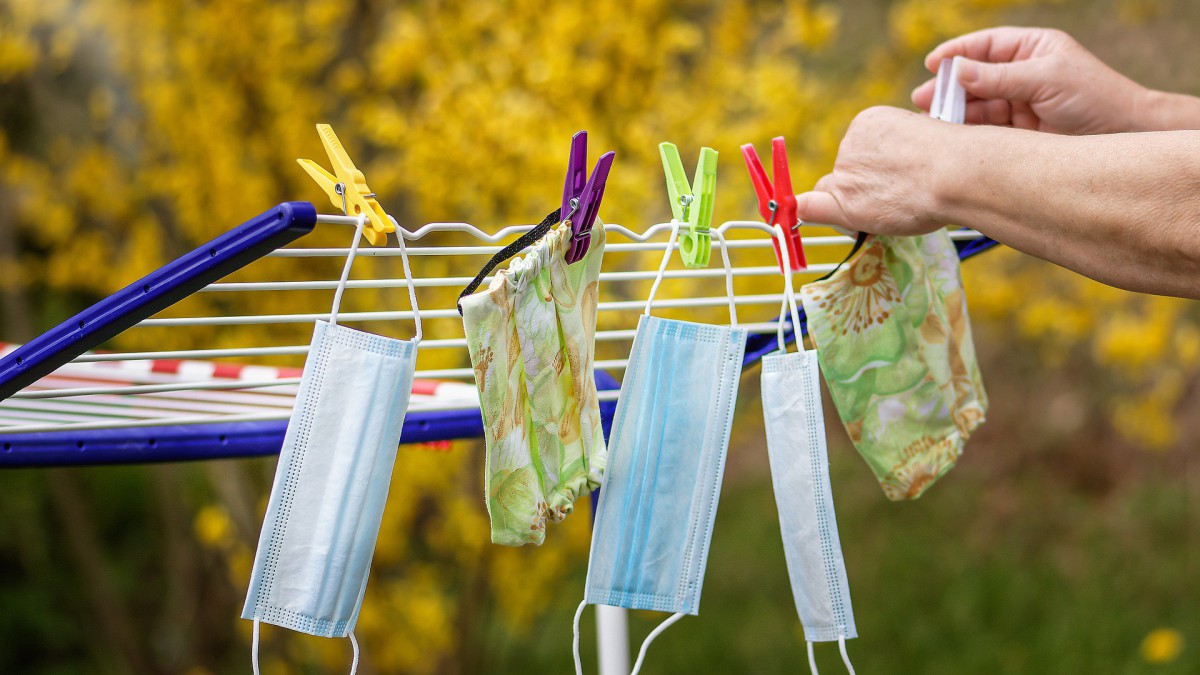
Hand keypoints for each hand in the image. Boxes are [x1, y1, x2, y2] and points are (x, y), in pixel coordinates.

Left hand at [794, 106, 962, 235]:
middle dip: (861, 187)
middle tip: (898, 197)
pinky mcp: (842, 197)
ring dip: (855, 204)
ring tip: (897, 206)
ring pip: (837, 193)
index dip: (872, 171)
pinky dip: (806, 212)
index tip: (893, 179)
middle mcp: (850, 142)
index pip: (858, 152)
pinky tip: (800, 216)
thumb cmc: (955, 159)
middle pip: (845, 173)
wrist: (957, 172)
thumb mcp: (924, 138)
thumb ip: (899, 153)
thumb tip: (896, 169)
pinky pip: (811, 206)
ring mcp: (845, 169)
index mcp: (870, 121)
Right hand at [911, 27, 1148, 134]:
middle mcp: (1021, 74)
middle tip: (922, 98)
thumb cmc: (1094, 97)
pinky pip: (985, 129)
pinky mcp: (1018, 132)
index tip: (932, 63)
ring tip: (930, 122)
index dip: (957, 53)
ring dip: (953, 113)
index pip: (986, 46)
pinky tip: (951, 137)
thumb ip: (999, 77)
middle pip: (974, 77)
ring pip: (976, 105)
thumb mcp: (1045, 79)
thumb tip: (956, 70)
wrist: (1124, 135)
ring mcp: (1018, 104)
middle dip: (947, 88)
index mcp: (1031, 49)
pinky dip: (967, 133)